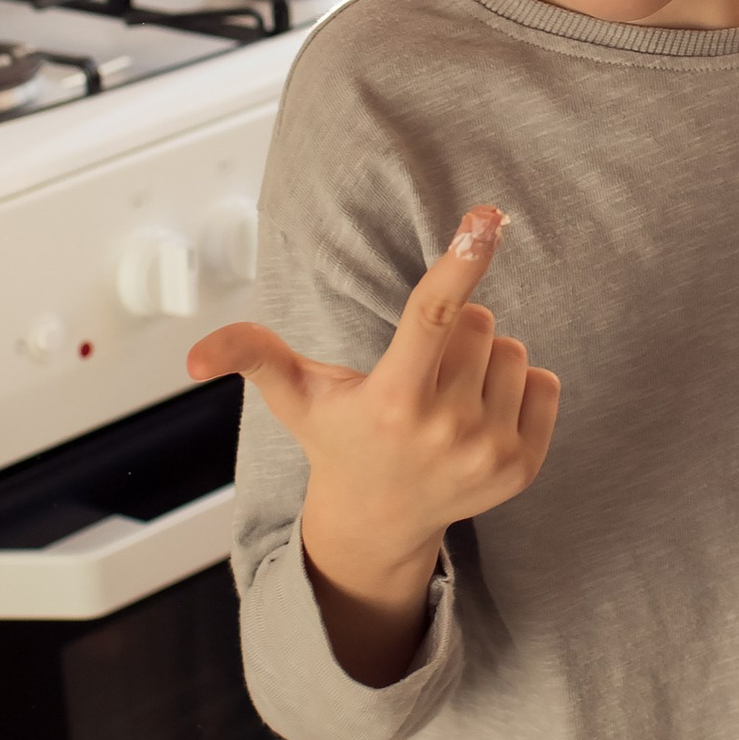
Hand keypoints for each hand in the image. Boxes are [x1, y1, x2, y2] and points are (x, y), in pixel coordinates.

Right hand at [187, 206, 559, 683]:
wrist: (382, 522)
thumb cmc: (339, 440)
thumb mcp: (295, 397)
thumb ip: (250, 357)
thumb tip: (191, 357)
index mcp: (393, 402)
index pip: (434, 315)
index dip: (460, 260)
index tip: (488, 217)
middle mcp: (446, 430)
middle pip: (480, 322)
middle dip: (453, 331)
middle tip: (418, 373)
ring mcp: (490, 452)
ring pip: (514, 350)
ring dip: (484, 360)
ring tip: (445, 397)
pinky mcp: (525, 466)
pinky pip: (547, 384)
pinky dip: (518, 388)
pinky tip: (479, 416)